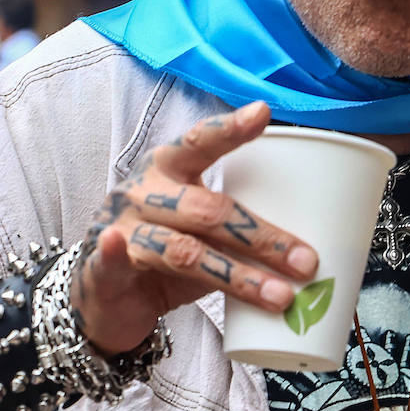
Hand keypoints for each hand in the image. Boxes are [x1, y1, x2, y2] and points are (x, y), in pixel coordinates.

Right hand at [71, 102, 318, 353]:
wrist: (102, 297)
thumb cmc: (163, 253)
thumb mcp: (201, 234)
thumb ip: (239, 233)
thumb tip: (307, 254)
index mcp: (169, 168)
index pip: (201, 142)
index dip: (230, 129)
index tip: (263, 112)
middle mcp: (145, 191)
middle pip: (209, 209)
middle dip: (263, 237)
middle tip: (306, 261)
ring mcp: (122, 227)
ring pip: (185, 251)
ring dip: (238, 277)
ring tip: (281, 296)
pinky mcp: (103, 270)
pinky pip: (113, 260)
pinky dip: (115, 252)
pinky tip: (118, 245)